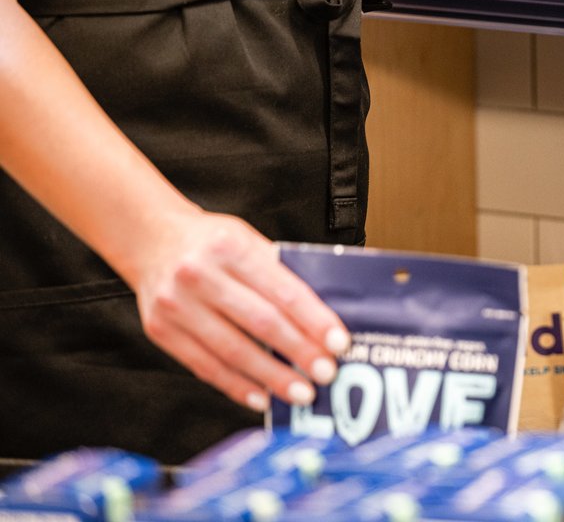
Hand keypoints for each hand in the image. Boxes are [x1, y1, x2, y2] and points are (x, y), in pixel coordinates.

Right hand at [124, 209, 349, 412]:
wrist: (151, 240)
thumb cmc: (212, 242)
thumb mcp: (248, 240)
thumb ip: (279, 272)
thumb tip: (321, 316)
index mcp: (231, 247)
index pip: (283, 290)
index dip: (314, 320)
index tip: (339, 343)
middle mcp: (200, 275)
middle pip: (261, 323)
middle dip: (299, 352)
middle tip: (326, 374)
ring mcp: (176, 305)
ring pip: (233, 351)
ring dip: (272, 377)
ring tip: (301, 392)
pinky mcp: (161, 331)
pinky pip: (205, 366)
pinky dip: (237, 385)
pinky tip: (262, 397)